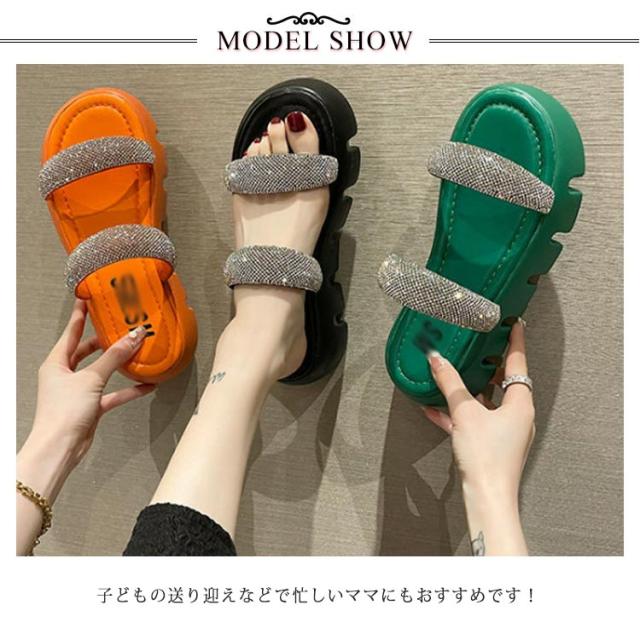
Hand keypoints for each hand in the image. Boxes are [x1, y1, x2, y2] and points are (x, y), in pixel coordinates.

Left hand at [16, 300, 154, 553]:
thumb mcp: (91, 378)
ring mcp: (78, 390)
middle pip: (88, 350)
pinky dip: (128, 389)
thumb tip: (135, 336)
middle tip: (123, 324)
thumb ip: (114, 357)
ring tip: (139, 350)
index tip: (91, 298)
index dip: (81, 315)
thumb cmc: (65, 410)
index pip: (71, 331)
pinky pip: (112, 393)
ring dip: (120, 363)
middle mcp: (65, 373)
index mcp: (57, 362)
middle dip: (106, 339)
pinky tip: (147, 384)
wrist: (60, 447)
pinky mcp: (91, 406)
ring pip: (102, 371)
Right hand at [423, 319, 533, 554]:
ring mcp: (505, 431)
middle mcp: (517, 415)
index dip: (514, 341)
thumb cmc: (487, 458)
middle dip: (488, 364)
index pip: (518, 363)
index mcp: (521, 403)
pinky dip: (459, 411)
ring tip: (453, 372)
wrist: (486, 497)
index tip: (514, 324)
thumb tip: (438, 360)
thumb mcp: (464, 412)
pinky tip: (436, 408)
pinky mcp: (491, 444)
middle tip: (479, 345)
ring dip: (469, 388)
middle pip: (503, 381)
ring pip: (487, 401)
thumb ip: (450, 383)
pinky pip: (475, 420)